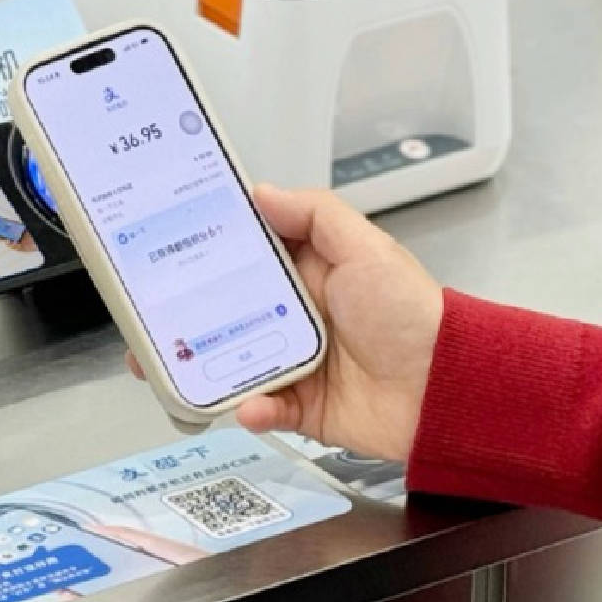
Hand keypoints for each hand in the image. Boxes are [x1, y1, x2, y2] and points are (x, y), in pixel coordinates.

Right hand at [121, 186, 442, 459]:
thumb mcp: (367, 248)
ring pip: (237, 362)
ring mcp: (300, 363)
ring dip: (206, 367)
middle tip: (154, 312)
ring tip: (176, 367)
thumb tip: (263, 191)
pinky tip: (249, 404)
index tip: (174, 243)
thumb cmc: (413, 314)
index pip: (252, 256)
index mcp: (313, 273)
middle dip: (193, 314)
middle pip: (232, 311)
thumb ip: (316, 215)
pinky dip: (253, 409)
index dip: (215, 250)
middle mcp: (301, 316)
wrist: (446, 390)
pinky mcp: (306, 408)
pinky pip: (266, 409)